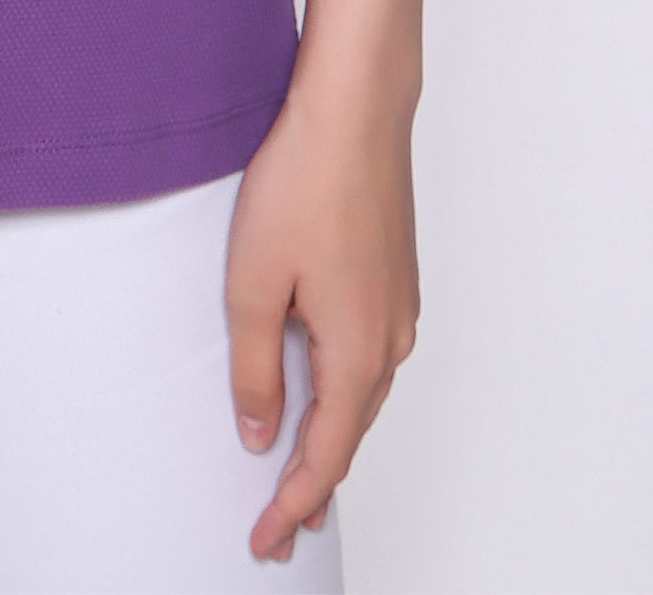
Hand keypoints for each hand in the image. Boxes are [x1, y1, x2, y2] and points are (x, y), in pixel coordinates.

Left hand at [224, 68, 419, 563]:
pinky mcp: (394, 278)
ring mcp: (399, 308)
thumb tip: (261, 434)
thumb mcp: (253, 284)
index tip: (266, 543)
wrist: (354, 109)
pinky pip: (367, 356)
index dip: (293, 507)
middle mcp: (391, 340)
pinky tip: (319, 389)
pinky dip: (342, 390)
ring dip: (329, 438)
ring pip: (362, 395)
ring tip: (296, 475)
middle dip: (312, 485)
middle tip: (278, 530)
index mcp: (358, 353)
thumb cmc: (303, 183)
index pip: (325, 458)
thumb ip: (257, 368)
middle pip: (350, 434)